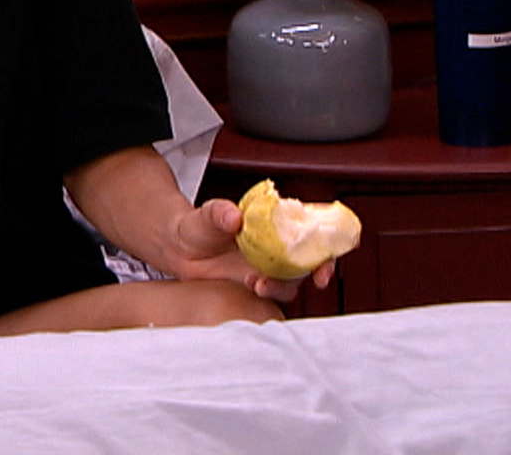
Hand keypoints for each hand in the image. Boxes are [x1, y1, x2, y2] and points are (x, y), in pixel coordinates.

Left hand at [168, 198, 334, 302]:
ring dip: (283, 285)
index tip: (330, 253)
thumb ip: (220, 213)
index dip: (329, 242)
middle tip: (312, 279)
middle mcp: (279, 248)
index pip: (313, 230)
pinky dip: (268, 296)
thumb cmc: (199, 226)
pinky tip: (249, 288)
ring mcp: (270, 270)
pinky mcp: (258, 287)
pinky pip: (273, 296)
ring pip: (292, 282)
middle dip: (318, 271)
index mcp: (277, 224)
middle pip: (312, 260)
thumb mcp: (208, 215)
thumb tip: (233, 216)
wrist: (180, 250)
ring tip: (256, 282)